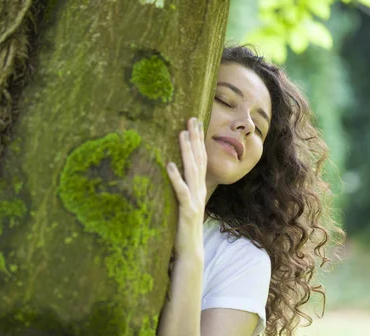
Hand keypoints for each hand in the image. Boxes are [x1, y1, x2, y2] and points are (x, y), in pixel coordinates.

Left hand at [166, 117, 207, 258]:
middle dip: (195, 138)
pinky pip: (181, 191)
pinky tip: (169, 164)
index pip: (201, 158)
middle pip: (199, 159)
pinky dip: (175, 177)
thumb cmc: (184, 227)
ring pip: (191, 170)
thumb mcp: (185, 203)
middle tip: (192, 119)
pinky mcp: (187, 210)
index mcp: (199, 187)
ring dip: (186, 151)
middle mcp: (199, 190)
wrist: (190, 251)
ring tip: (181, 134)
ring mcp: (195, 200)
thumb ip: (182, 188)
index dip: (198, 140)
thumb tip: (173, 171)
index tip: (195, 122)